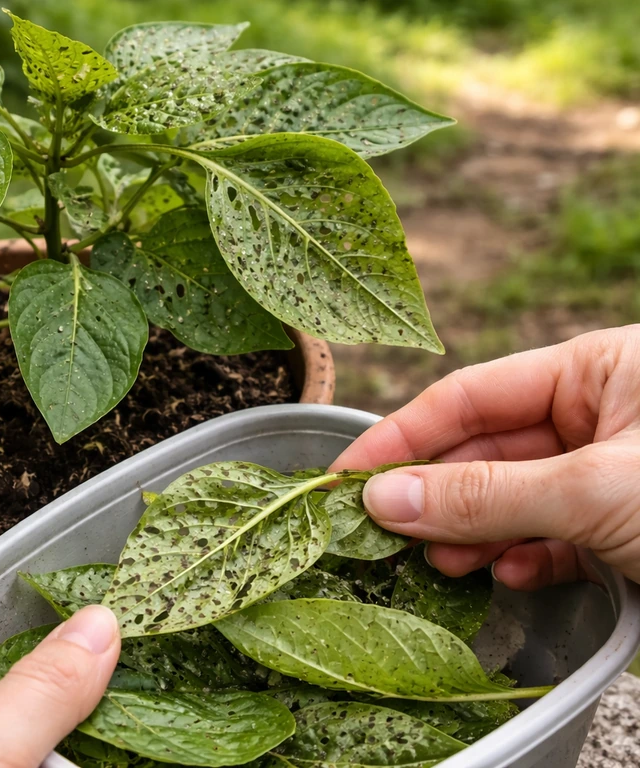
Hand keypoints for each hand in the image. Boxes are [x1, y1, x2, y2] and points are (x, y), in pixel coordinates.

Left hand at [0, 605, 120, 767]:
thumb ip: (28, 698)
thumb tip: (97, 624)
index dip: (23, 670)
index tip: (90, 654)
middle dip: (53, 726)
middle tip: (123, 699)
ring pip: (14, 762)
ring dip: (64, 752)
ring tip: (126, 730)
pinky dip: (58, 767)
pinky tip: (105, 754)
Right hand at [329, 325, 639, 588]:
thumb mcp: (595, 490)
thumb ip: (487, 496)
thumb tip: (384, 500)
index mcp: (596, 371)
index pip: (468, 396)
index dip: (400, 436)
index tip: (346, 476)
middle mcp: (599, 414)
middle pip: (485, 451)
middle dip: (436, 496)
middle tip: (384, 531)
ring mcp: (613, 474)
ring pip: (515, 499)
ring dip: (475, 535)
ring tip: (445, 562)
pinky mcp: (626, 529)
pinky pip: (557, 538)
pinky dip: (529, 558)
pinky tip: (513, 573)